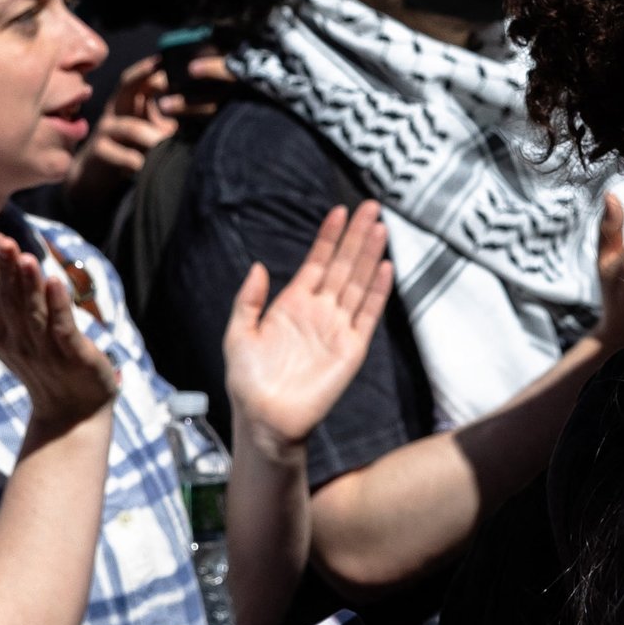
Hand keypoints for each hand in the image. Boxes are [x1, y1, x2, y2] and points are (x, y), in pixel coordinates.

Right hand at [0, 232, 117, 438]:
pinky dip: (59, 306)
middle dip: (7, 270)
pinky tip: (55, 282)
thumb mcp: (12, 339)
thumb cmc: (44, 369)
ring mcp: (46, 351)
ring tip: (26, 256)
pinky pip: (64, 329)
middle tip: (3, 239)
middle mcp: (19, 344)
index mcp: (2, 337)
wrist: (74, 414)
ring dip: (29, 285)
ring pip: (34, 313)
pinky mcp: (74, 356)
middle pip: (10, 302)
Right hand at [62, 54, 183, 227]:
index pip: (141, 77)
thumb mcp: (149, 128)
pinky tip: (149, 166)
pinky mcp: (99, 151)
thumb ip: (168, 118)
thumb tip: (205, 111)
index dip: (153, 67)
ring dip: (154, 136)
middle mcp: (116, 109)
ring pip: (131, 127)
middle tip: (167, 77)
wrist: (95, 175)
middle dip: (144, 76)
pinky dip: (138, 161)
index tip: (170, 59)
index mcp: (129, 101)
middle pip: (127, 85)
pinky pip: (122, 155)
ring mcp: (105, 130)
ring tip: (170, 142)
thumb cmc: (128, 147)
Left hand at [222, 201, 391, 453]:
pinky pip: (367, 315)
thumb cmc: (248, 381)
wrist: (265, 418)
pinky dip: (377, 292)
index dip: (329, 237)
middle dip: (356, 236)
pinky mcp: (351, 349)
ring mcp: (337, 329)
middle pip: (343, 266)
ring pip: (358, 283)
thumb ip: (248, 299)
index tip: (339, 211)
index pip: (317, 262)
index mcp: (292, 305)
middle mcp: (319, 312)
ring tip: (379, 227)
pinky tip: (384, 267)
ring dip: (369, 256)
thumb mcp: (238, 333)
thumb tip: (258, 266)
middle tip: (370, 206)